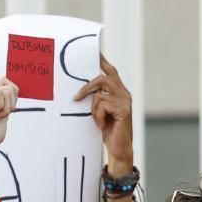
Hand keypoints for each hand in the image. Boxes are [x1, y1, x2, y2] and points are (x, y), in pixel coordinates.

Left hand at [74, 56, 134, 171]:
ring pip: (99, 94)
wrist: (119, 149)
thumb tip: (82, 91)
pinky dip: (98, 117)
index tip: (95, 51)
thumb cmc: (108, 131)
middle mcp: (124, 94)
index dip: (103, 61)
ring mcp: (125, 101)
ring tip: (97, 122)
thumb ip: (97, 100)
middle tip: (76, 98)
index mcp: (119, 92)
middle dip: (87, 87)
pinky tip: (102, 126)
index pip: (111, 71)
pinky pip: (102, 105)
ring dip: (93, 110)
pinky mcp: (124, 110)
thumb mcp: (100, 112)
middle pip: (104, 78)